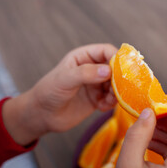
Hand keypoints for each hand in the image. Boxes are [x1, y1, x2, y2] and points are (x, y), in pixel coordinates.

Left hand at [3, 43, 117, 145]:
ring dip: (117, 92)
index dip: (118, 58)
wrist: (41, 116)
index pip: (107, 51)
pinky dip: (111, 103)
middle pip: (116, 68)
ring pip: (116, 84)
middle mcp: (92, 68)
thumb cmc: (48, 92)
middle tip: (120, 89)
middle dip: (120, 78)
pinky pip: (112, 99)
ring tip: (108, 100)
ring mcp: (96, 84)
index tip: (125, 70)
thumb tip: (108, 70)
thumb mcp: (65, 79)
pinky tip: (101, 107)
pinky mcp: (97, 99)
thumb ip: (86, 73)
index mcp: (84, 57)